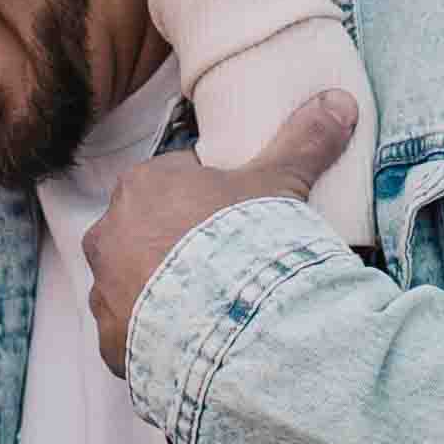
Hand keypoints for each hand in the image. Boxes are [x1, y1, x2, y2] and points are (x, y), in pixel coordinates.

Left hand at [82, 91, 357, 373]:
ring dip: (159, 291)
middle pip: (146, 232)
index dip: (206, 199)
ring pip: (131, 283)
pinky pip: (128, 334)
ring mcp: (103, 291)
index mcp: (141, 186)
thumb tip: (340, 101)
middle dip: (177, 244)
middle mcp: (109, 234)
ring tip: (206, 308)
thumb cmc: (244, 241)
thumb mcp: (278, 184)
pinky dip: (151, 337)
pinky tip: (187, 342)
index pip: (173, 181)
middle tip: (224, 264)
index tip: (233, 220)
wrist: (228, 327)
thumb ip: (303, 141)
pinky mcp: (108, 340)